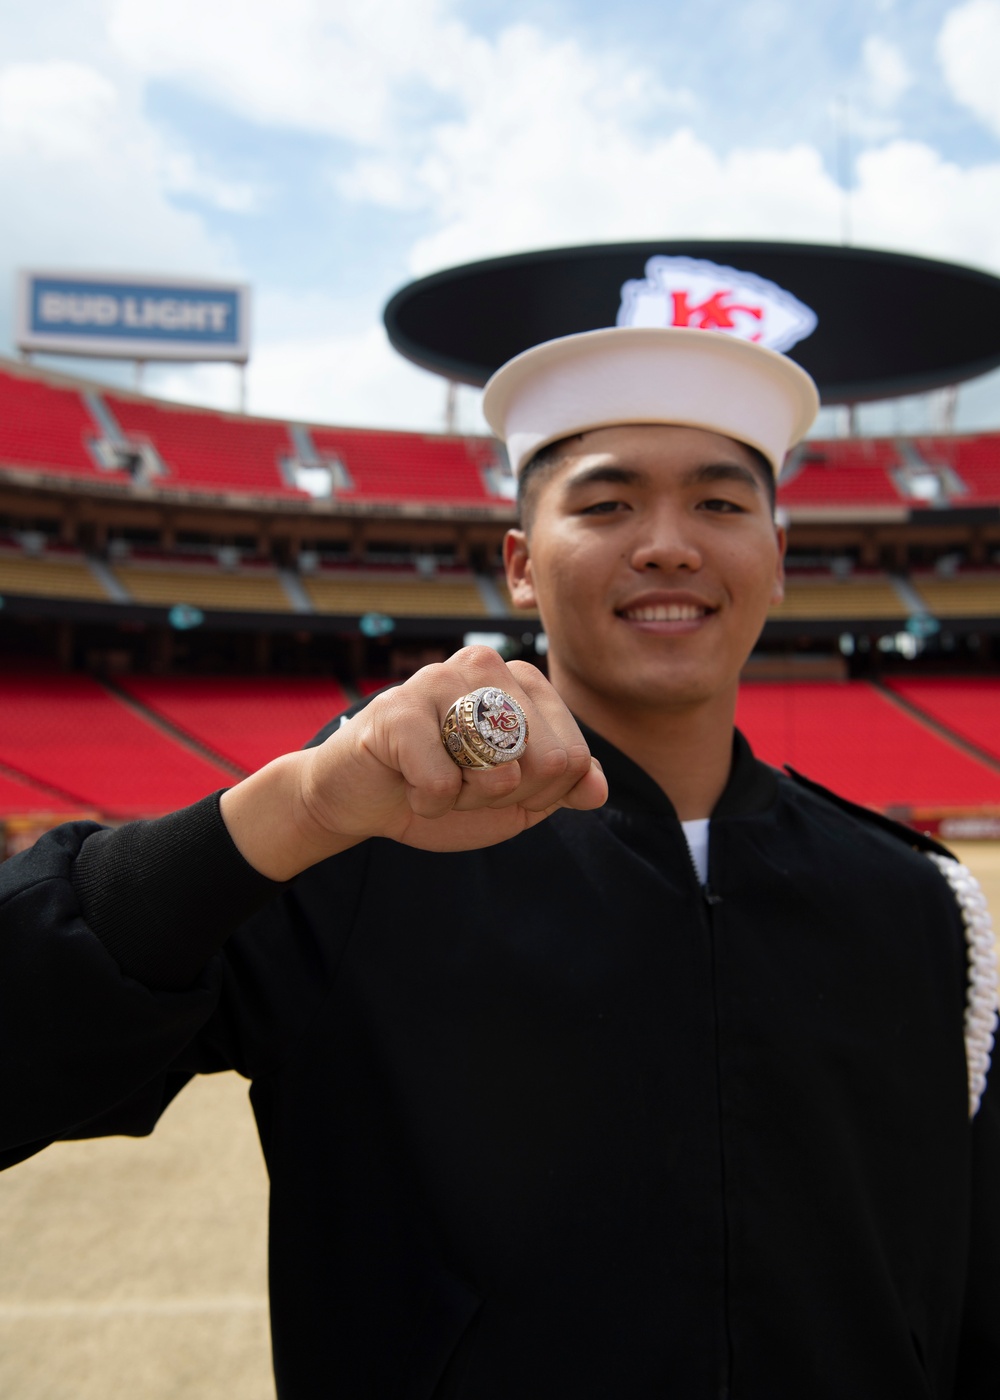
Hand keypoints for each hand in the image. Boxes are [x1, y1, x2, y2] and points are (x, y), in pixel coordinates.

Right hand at [221, 648, 606, 878]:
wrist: (365, 796)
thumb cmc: (444, 786)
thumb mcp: (518, 795)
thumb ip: (566, 786)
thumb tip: (597, 788)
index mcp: (523, 680)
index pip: (574, 759)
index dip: (539, 792)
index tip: (496, 781)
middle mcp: (487, 666)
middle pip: (548, 765)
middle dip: (506, 796)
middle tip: (462, 781)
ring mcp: (440, 680)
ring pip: (500, 774)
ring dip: (467, 799)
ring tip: (436, 776)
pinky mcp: (397, 710)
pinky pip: (442, 786)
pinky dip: (427, 804)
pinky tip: (408, 782)